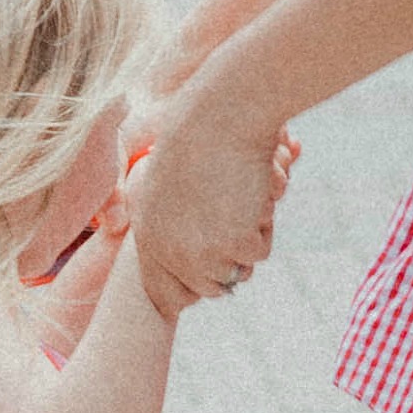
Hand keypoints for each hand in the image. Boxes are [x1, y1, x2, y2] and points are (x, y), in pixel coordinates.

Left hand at [131, 90, 284, 314]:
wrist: (220, 119)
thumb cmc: (198, 138)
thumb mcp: (165, 184)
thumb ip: (172, 227)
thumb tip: (187, 275)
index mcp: (148, 235)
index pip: (164, 293)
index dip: (188, 292)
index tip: (204, 285)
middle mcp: (171, 251)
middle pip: (210, 287)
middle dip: (227, 263)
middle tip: (237, 227)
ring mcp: (203, 253)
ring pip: (238, 271)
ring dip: (247, 240)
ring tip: (240, 199)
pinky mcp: (236, 245)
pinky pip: (259, 252)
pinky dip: (264, 225)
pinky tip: (252, 193)